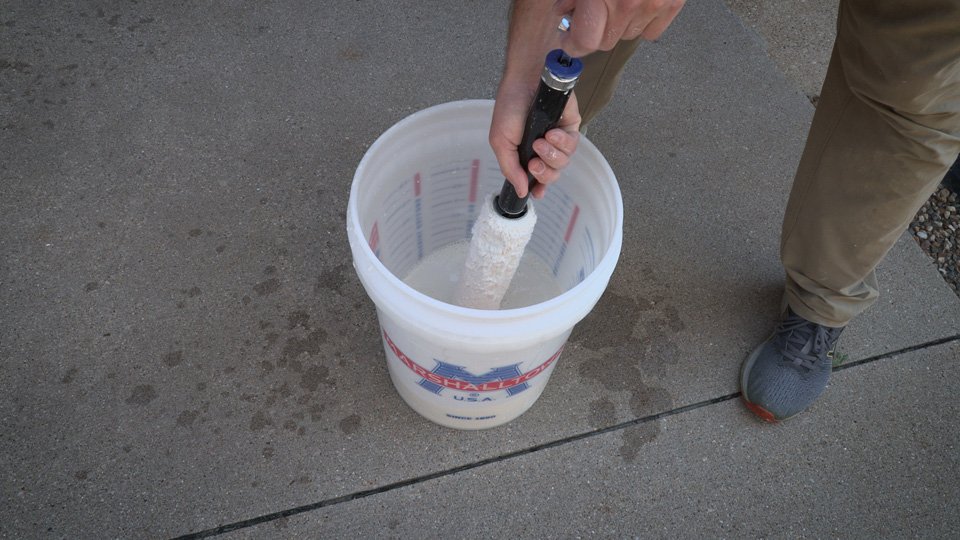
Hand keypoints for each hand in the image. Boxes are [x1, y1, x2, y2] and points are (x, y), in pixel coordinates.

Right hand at [490, 78, 580, 199]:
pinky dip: (562, 142)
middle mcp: (543, 148)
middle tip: (534, 162)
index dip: (538, 187)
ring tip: (540, 141)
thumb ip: (510, 169)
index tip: (536, 192)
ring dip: (551, 155)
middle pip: (552, 174)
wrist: (525, 81)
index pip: (536, 178)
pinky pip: (572, 145)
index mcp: (525, 154)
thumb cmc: (510, 106)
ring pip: (563, 162)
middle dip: (544, 172)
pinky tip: (552, 133)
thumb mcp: (500, 142)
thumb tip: (520, 192)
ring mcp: (557, 139)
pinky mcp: (570, 127)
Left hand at [554, 0, 685, 56]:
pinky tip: (636, 5)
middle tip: (592, 11)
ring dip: (619, 24)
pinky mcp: (673, 2)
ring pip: (628, 35)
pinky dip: (643, 21)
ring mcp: (653, 4)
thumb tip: (564, 10)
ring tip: (616, 0)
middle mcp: (629, 3)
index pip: (585, 43)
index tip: (569, 39)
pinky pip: (652, 31)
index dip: (573, 43)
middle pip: (605, 42)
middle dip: (595, 29)